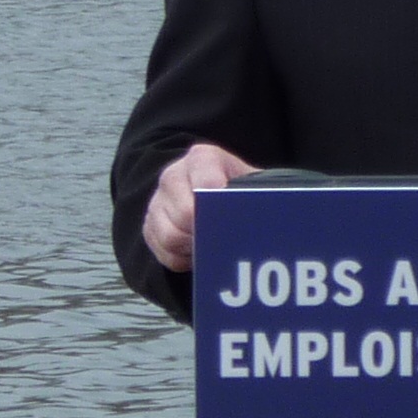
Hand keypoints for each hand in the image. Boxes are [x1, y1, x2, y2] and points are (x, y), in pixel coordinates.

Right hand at [143, 141, 252, 273]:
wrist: (217, 196)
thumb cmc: (242, 192)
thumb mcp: (254, 185)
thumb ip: (258, 194)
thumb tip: (268, 216)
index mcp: (202, 159)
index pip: (206, 181)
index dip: (217, 202)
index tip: (231, 218)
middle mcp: (174, 175)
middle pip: (185, 214)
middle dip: (207, 233)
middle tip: (226, 242)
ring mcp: (158, 200)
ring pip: (170, 236)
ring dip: (194, 248)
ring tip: (213, 247)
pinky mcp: (150, 224)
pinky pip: (162, 251)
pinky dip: (182, 258)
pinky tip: (197, 252)